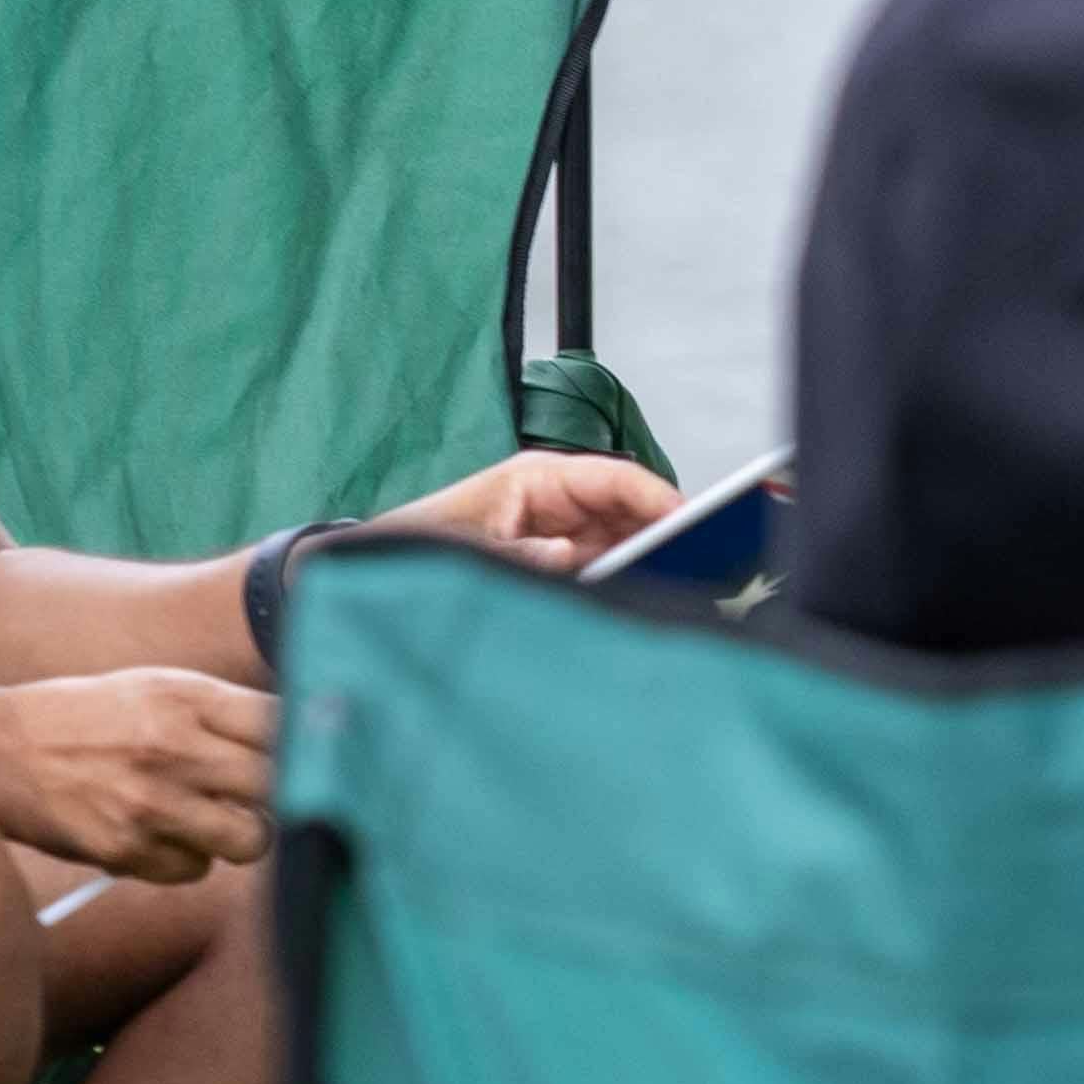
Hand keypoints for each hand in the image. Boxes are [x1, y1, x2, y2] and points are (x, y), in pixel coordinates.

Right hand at [0, 664, 278, 883]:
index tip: (305, 758)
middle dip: (279, 798)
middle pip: (280, 787)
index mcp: (186, 697)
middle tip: (258, 799)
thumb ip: (220, 714)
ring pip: (250, 840)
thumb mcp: (153, 689)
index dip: (304, 746)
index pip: (285, 725)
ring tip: (212, 821)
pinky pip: (195, 869)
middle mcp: (173, 746)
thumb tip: (299, 742)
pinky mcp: (124, 848)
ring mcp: (149, 801)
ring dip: (239, 836)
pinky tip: (155, 836)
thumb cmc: (87, 717)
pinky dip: (185, 859)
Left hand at [366, 448, 677, 575]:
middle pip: (633, 511)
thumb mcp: (467, 547)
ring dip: (646, 563)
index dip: (658, 498)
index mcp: (540, 478)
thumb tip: (563, 554)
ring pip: (627, 544)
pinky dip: (626, 585)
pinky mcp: (563, 568)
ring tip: (677, 588)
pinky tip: (640, 604)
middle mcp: (562, 503)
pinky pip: (608, 572)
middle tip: (698, 564)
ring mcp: (566, 535)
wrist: (385, 570)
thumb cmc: (421, 541)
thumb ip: (516, 554)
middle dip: (662, 534)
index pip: (616, 478)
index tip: (691, 522)